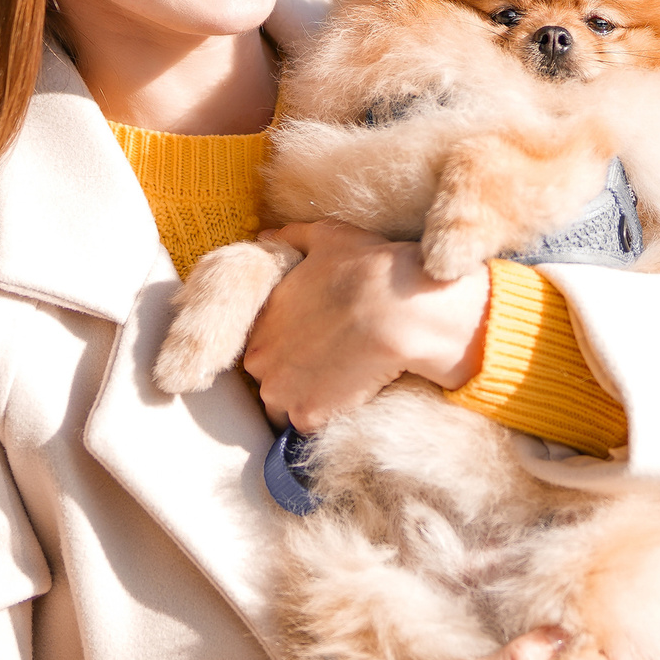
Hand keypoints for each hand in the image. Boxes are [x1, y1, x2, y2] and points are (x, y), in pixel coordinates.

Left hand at [240, 221, 489, 429]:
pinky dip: (328, 415)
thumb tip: (267, 234)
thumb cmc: (366, 268)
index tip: (315, 343)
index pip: (263, 345)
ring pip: (285, 406)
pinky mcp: (307, 416)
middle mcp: (259, 361)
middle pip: (271, 378)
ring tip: (341, 383)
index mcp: (260, 321)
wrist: (399, 309)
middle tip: (331, 364)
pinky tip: (352, 396)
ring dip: (306, 399)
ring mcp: (281, 392)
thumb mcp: (327, 237)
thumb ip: (291, 236)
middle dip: (294, 375)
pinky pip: (309, 425)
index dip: (289, 345)